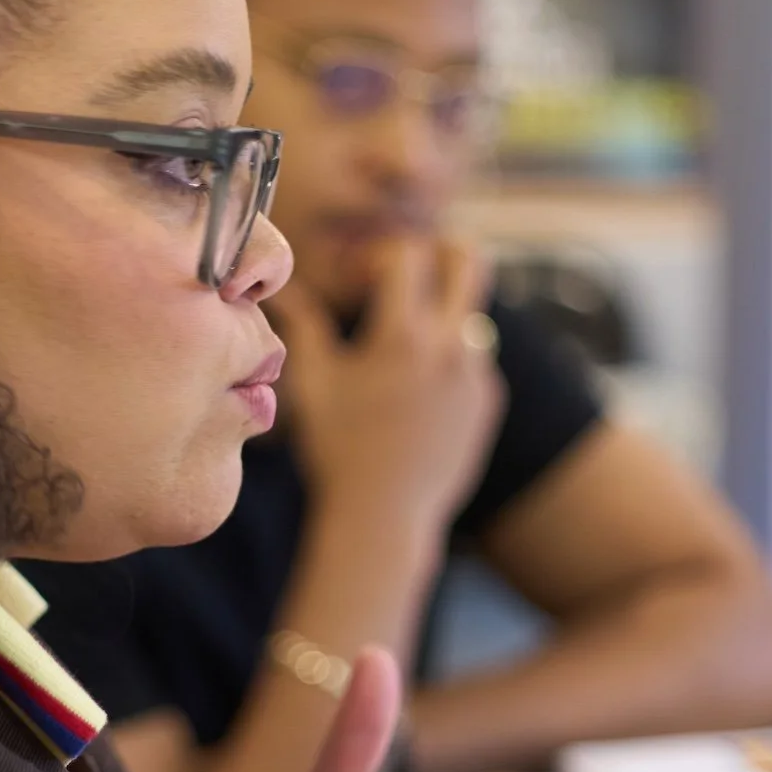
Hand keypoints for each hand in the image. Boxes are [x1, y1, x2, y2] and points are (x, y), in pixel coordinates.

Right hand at [269, 237, 505, 532]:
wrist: (385, 517)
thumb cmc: (337, 451)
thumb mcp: (314, 384)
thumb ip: (304, 326)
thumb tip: (281, 288)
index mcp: (404, 337)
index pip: (408, 253)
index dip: (379, 257)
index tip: (360, 283)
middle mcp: (451, 347)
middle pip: (468, 259)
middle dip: (436, 254)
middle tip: (406, 278)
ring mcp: (477, 374)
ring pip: (472, 310)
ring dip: (441, 313)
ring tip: (402, 349)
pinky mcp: (489, 400)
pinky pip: (476, 356)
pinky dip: (449, 358)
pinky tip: (415, 395)